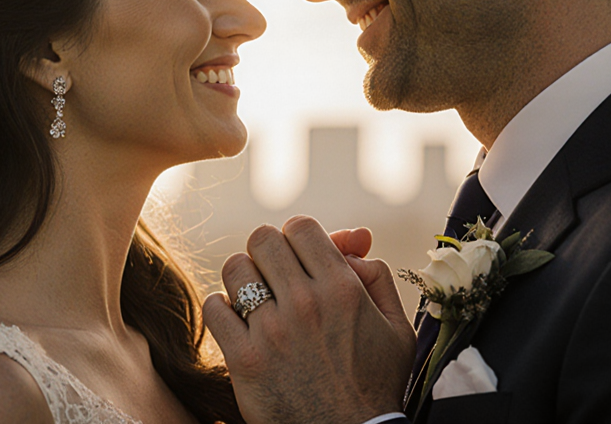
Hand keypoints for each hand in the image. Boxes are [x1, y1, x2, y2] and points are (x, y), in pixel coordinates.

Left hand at [203, 216, 416, 423]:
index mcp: (343, 289)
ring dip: (244, 279)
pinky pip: (214, 307)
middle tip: (277, 277)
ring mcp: (272, 331)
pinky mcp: (244, 359)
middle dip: (269, 253)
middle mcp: (306, 303)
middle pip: (262, 239)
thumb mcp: (396, 327)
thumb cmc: (375, 384)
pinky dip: (223, 310)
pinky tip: (240, 325)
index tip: (301, 260)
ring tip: (257, 300)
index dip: (298, 238)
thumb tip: (350, 242)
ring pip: (235, 268)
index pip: (300, 226)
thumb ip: (377, 275)